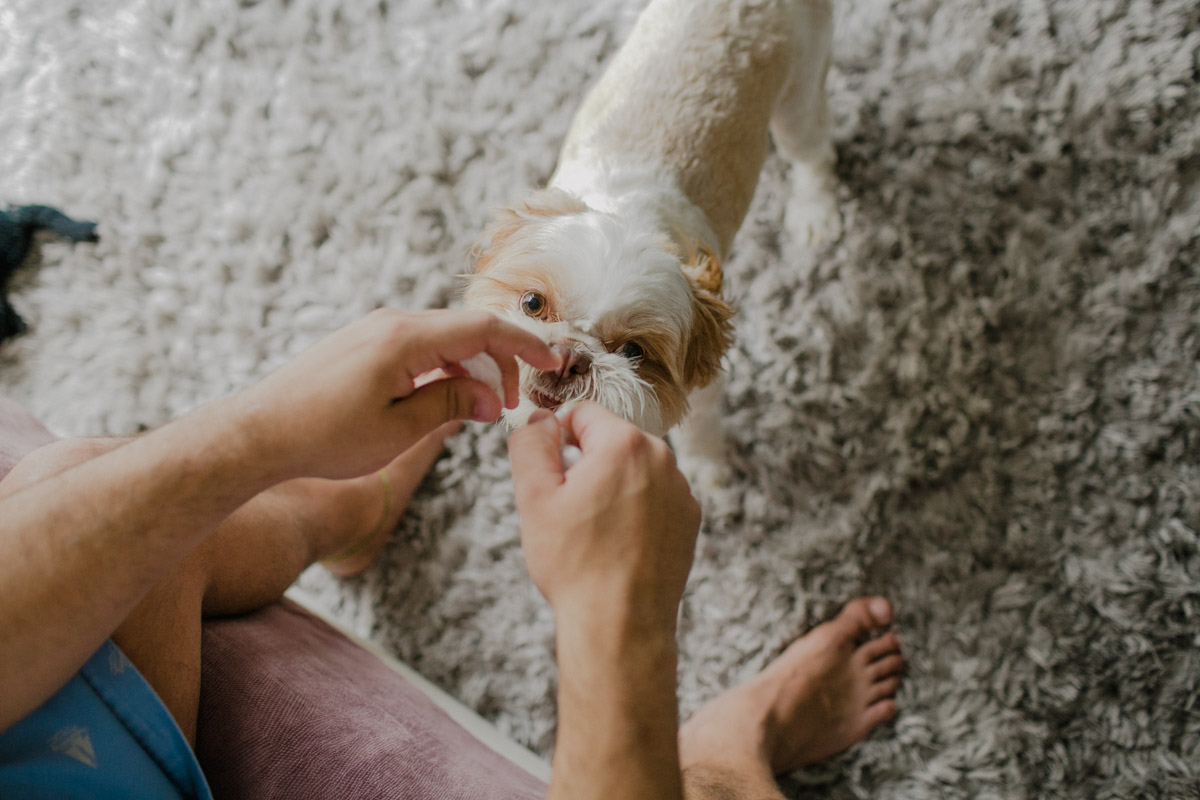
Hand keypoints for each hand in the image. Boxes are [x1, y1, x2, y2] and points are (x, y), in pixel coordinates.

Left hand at [233, 308, 557, 481]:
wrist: (257, 434)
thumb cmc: (322, 436)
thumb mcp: (398, 430)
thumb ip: (451, 405)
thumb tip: (489, 397)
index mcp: (404, 339)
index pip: (482, 327)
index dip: (524, 343)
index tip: (553, 360)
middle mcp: (389, 323)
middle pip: (465, 330)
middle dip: (497, 363)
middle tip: (506, 406)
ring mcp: (373, 331)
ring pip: (442, 339)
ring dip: (469, 369)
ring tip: (475, 410)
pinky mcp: (361, 345)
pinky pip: (418, 347)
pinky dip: (441, 369)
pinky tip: (442, 400)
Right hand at [508, 402, 700, 632]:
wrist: (620, 624)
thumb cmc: (575, 563)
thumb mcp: (534, 498)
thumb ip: (531, 443)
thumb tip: (538, 417)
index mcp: (625, 444)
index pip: (582, 413)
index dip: (557, 441)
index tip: (552, 479)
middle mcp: (663, 458)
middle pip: (610, 440)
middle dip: (586, 465)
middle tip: (570, 512)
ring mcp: (681, 490)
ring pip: (632, 469)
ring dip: (611, 487)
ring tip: (595, 533)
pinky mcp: (689, 518)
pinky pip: (653, 496)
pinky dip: (634, 510)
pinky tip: (618, 545)